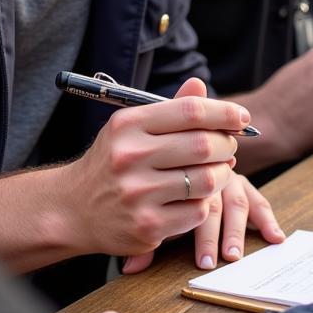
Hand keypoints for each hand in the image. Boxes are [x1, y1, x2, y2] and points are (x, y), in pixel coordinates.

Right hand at [60, 78, 249, 259]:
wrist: (71, 209)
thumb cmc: (111, 162)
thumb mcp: (130, 128)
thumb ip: (169, 109)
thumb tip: (200, 84)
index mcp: (128, 125)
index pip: (190, 111)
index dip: (223, 112)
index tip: (241, 118)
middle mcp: (131, 157)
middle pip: (203, 145)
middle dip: (227, 145)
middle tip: (229, 146)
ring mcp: (138, 195)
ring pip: (207, 180)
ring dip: (222, 174)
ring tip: (218, 170)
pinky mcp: (147, 227)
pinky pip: (197, 212)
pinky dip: (204, 203)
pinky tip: (195, 196)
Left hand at [124, 168, 284, 273]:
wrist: (167, 163)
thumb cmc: (155, 196)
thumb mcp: (147, 214)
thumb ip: (143, 240)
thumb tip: (131, 269)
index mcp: (176, 176)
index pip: (187, 201)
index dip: (194, 231)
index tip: (201, 261)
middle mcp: (202, 173)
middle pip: (211, 199)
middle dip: (213, 234)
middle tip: (213, 262)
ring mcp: (226, 176)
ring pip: (234, 199)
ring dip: (235, 230)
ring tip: (233, 255)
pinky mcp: (242, 183)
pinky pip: (256, 199)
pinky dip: (266, 218)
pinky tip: (275, 237)